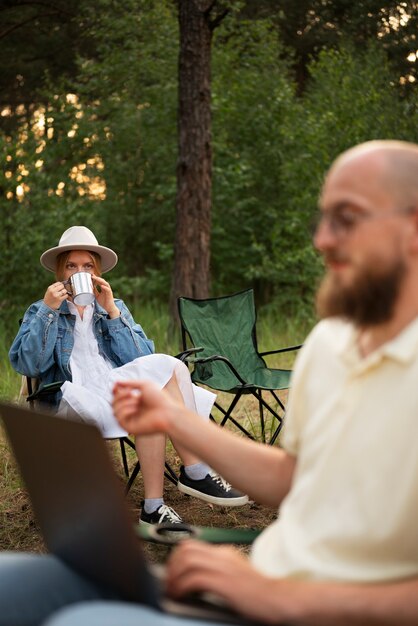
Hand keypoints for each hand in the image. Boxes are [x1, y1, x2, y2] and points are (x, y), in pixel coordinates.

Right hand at [43, 282, 68, 309]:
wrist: (47, 306)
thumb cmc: (49, 298)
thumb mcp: (49, 291)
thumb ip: (55, 287)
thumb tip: (63, 284)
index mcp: (50, 288)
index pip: (58, 283)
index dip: (61, 285)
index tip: (60, 288)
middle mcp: (53, 291)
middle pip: (62, 286)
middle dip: (63, 288)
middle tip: (61, 291)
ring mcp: (56, 295)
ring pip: (65, 290)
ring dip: (65, 292)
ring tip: (62, 295)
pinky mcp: (60, 299)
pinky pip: (66, 295)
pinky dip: (66, 296)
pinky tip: (63, 297)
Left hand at [91, 275, 118, 317]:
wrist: (109, 308)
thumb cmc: (104, 302)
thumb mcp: (97, 296)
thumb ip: (95, 291)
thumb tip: (90, 287)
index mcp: (104, 288)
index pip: (100, 281)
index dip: (96, 278)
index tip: (91, 276)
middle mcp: (106, 288)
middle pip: (102, 281)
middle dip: (97, 278)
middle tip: (92, 275)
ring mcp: (108, 291)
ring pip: (105, 283)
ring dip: (100, 280)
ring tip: (95, 278)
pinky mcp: (110, 294)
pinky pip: (108, 290)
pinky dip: (105, 287)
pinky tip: (101, 286)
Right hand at [112, 380, 180, 435]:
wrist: (168, 413)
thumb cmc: (160, 399)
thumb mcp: (145, 385)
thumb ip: (130, 383)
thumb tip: (117, 382)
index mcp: (135, 401)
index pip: (118, 396)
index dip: (115, 390)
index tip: (116, 385)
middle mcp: (132, 410)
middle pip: (114, 402)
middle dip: (120, 395)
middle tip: (131, 392)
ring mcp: (130, 419)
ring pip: (114, 410)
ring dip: (124, 402)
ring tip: (136, 400)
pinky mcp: (130, 428)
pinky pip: (119, 419)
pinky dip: (125, 411)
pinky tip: (135, 408)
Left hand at [166, 540, 281, 622]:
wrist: (278, 599)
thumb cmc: (258, 593)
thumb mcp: (236, 575)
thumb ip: (218, 572)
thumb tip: (193, 579)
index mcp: (224, 553)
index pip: (191, 546)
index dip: (175, 559)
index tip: (171, 574)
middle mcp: (222, 556)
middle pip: (185, 549)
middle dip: (171, 566)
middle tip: (168, 583)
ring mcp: (224, 568)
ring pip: (187, 561)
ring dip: (174, 577)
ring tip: (171, 591)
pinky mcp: (225, 582)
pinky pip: (194, 579)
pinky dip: (181, 587)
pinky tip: (180, 596)